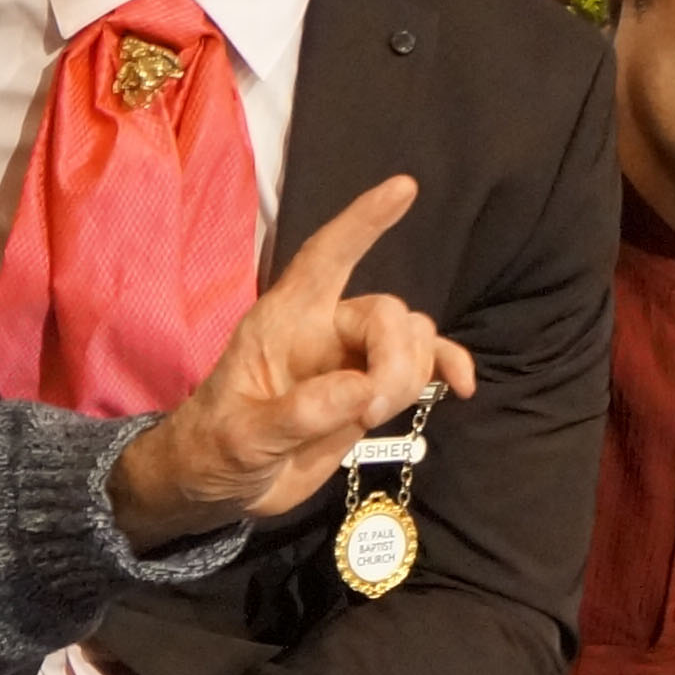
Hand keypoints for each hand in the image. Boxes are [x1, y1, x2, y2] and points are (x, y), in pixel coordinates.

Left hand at [106, 178, 456, 541]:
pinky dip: (445, 370)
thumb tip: (361, 388)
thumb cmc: (213, 450)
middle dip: (395, 359)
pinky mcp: (371, 390)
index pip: (325, 258)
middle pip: (386, 314)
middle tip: (372, 413)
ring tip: (374, 418)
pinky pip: (423, 366)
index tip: (403, 189)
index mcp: (283, 322)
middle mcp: (322, 330)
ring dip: (412, 374)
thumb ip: (297, 414)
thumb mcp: (241, 438)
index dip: (361, 223)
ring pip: (412, 338)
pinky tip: (461, 388)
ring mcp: (351, 360)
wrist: (218, 484)